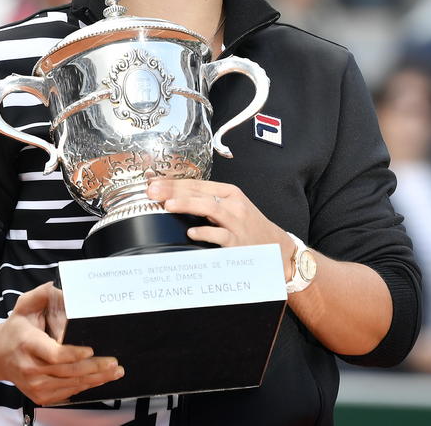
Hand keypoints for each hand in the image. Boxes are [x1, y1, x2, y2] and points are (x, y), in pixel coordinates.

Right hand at [0, 282, 123, 405]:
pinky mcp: (39, 396)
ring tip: (114, 371)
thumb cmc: (16, 330)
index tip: (91, 350)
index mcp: (28, 344)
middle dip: (94, 368)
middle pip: (67, 372)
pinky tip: (99, 379)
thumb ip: (39, 295)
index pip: (53, 354)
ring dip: (95, 379)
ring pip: (70, 385)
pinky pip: (67, 393)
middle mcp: (30, 368)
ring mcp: (34, 385)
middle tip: (113, 362)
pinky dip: (85, 387)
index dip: (73, 354)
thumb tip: (55, 286)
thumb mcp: (23, 307)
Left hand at [147, 179, 294, 278]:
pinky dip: (205, 233)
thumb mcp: (232, 208)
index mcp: (229, 193)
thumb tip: (174, 198)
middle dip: (174, 191)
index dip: (174, 183)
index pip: (197, 184)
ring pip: (209, 208)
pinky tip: (191, 233)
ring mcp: (236, 223)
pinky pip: (219, 236)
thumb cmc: (250, 227)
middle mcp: (233, 205)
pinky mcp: (238, 242)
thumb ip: (208, 202)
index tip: (154, 183)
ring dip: (188, 205)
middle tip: (153, 191)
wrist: (277, 247)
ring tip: (168, 205)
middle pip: (200, 193)